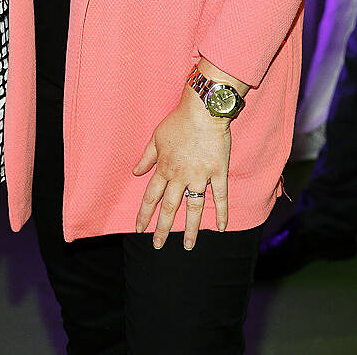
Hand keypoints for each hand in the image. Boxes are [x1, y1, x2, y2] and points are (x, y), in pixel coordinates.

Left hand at [132, 85, 230, 249]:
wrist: (203, 111)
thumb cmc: (178, 121)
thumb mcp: (156, 137)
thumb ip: (146, 157)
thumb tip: (135, 172)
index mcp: (165, 168)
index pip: (151, 196)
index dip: (144, 214)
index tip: (138, 229)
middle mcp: (180, 176)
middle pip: (170, 207)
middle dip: (163, 228)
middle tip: (158, 245)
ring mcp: (200, 176)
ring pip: (194, 208)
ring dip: (191, 229)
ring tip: (188, 246)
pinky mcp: (218, 172)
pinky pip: (220, 197)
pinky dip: (221, 213)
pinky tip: (221, 228)